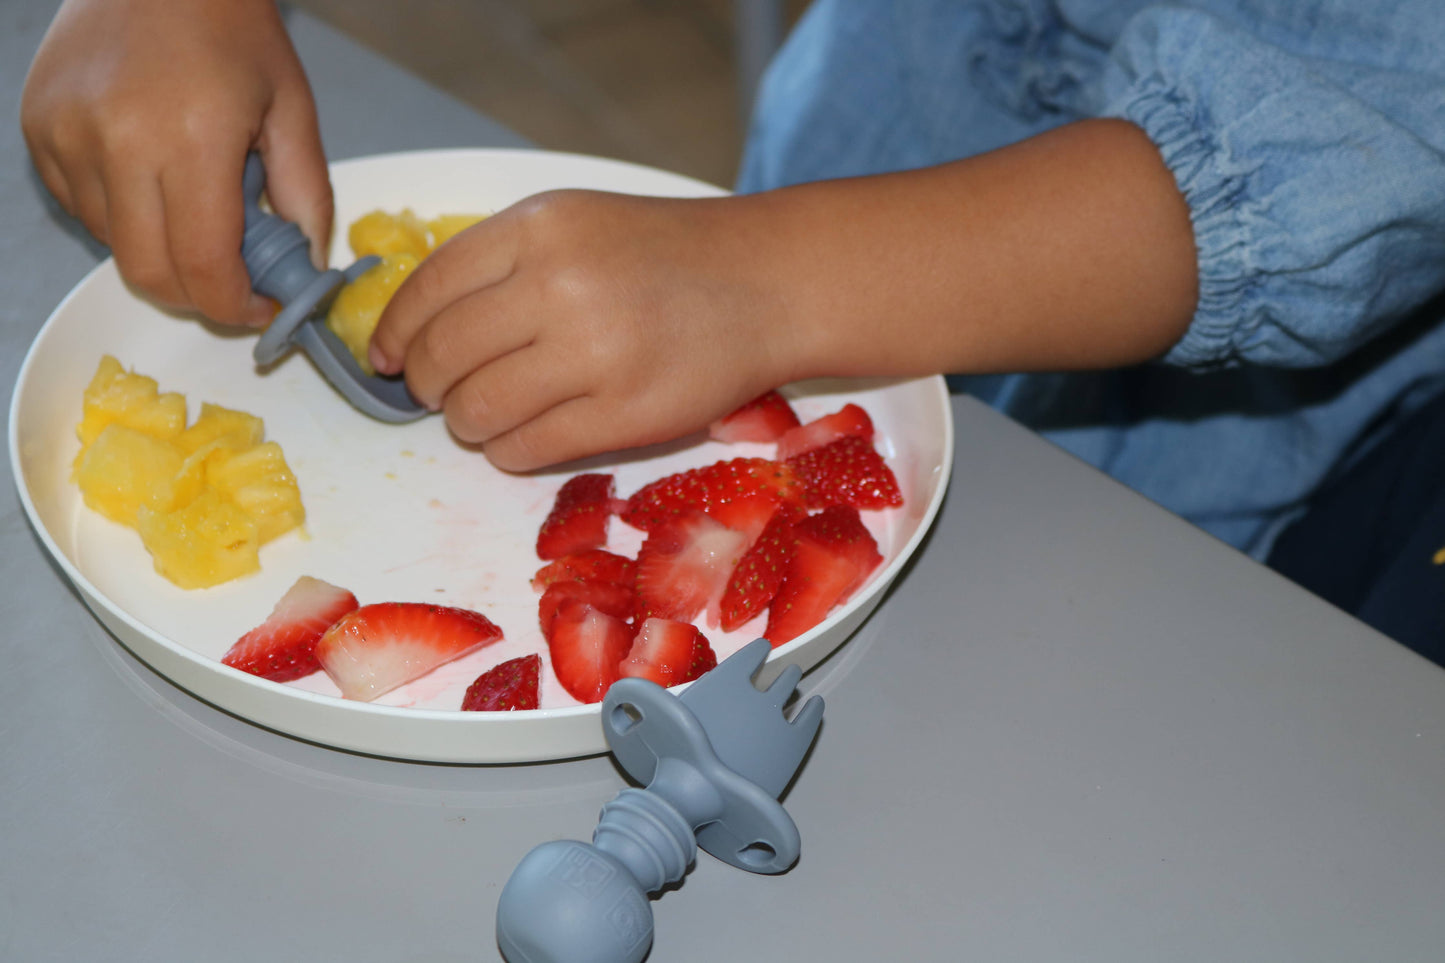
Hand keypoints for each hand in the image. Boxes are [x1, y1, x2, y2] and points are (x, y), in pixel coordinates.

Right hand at [20, 0, 331, 325]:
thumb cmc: (232, 30)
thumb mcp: (292, 110)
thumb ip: (307, 198)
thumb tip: (308, 271)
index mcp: (190, 140)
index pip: (203, 266)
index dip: (234, 306)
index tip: (261, 307)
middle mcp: (116, 142)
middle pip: (150, 273)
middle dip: (198, 296)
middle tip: (233, 280)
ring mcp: (66, 135)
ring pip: (114, 246)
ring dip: (161, 250)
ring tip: (195, 203)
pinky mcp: (37, 128)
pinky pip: (84, 208)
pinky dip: (123, 216)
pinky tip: (153, 175)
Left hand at [369, 189, 799, 471]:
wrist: (766, 285)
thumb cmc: (666, 255)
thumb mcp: (576, 223)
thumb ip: (498, 262)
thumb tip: (410, 331)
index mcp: (538, 229)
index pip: (426, 291)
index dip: (393, 334)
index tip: (386, 358)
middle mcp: (558, 286)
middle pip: (441, 357)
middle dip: (425, 384)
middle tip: (437, 393)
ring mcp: (593, 355)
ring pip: (475, 411)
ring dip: (466, 422)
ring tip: (486, 415)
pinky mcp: (624, 416)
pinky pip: (524, 450)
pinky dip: (507, 451)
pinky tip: (523, 436)